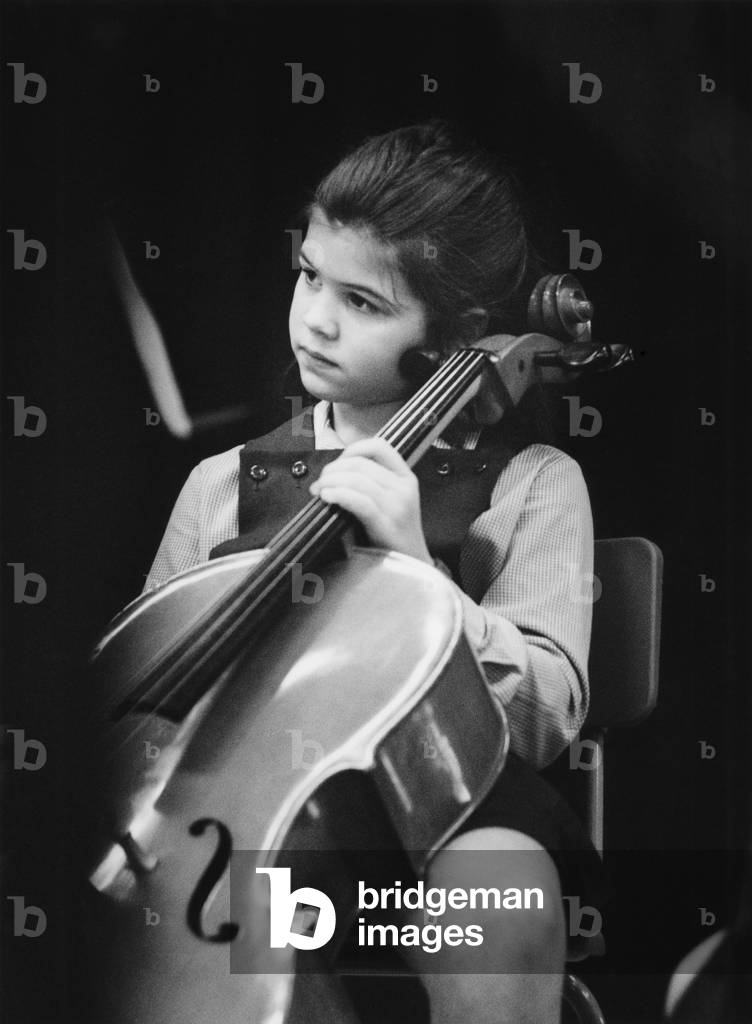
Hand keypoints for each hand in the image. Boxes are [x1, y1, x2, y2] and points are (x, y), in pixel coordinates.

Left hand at [309, 437, 432, 564]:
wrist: (411, 568)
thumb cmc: (392, 538)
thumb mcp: (388, 504)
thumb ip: (369, 485)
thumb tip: (333, 475)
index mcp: (406, 478)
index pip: (379, 447)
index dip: (352, 450)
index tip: (337, 464)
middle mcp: (404, 488)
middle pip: (361, 464)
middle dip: (333, 469)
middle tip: (319, 483)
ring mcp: (398, 506)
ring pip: (357, 480)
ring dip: (331, 482)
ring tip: (319, 491)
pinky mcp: (387, 524)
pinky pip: (359, 501)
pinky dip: (339, 495)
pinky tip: (328, 498)